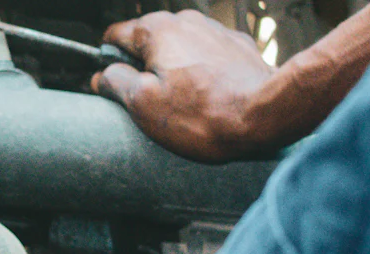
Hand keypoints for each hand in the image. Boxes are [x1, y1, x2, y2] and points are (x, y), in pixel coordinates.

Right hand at [91, 10, 274, 162]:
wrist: (265, 115)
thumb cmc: (205, 114)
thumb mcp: (142, 104)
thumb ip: (116, 83)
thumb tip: (104, 76)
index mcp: (158, 30)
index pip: (115, 34)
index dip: (108, 61)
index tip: (112, 83)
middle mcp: (187, 22)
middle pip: (149, 42)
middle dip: (144, 68)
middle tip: (149, 102)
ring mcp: (215, 32)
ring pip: (179, 49)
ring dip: (174, 71)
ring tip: (183, 104)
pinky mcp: (238, 47)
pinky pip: (206, 58)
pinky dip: (201, 74)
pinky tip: (207, 97)